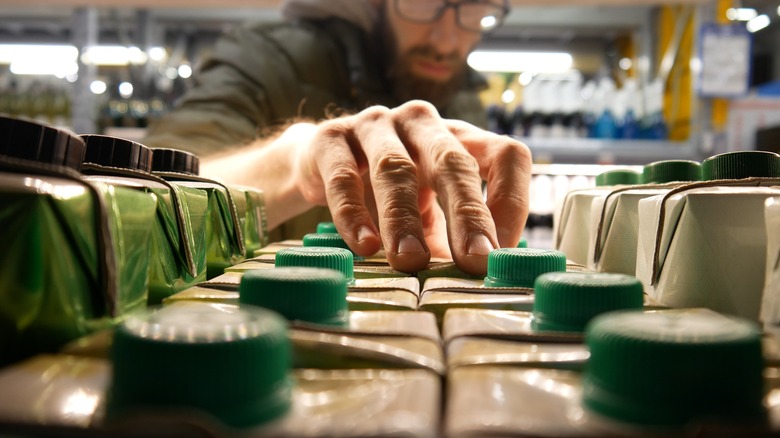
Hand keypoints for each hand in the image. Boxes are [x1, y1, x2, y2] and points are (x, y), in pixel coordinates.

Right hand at [291, 100, 531, 274]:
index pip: (505, 155)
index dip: (512, 201)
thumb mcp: (425, 212)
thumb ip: (447, 240)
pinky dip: (354, 214)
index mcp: (458, 137)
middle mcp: (422, 123)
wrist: (316, 163)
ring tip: (411, 261)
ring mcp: (375, 125)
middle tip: (475, 260)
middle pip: (453, 161)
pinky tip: (364, 246)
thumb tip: (477, 286)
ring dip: (405, 218)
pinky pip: (343, 178)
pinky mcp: (330, 139)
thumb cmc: (385, 190)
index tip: (503, 253)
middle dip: (467, 213)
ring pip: (395, 168)